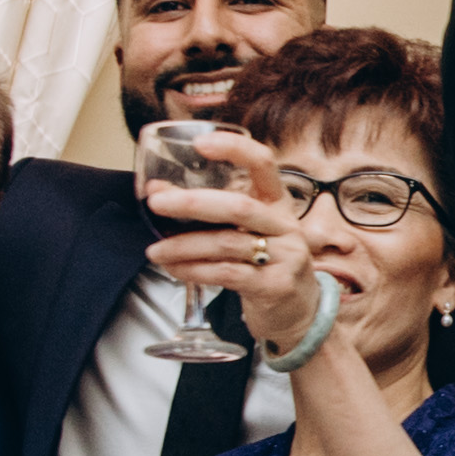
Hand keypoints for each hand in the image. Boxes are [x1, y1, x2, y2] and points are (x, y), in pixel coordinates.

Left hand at [139, 129, 320, 351]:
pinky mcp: (275, 287)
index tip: (199, 143)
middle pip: (239, 206)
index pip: (263, 164)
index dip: (234, 148)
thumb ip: (208, 213)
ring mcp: (285, 257)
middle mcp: (285, 225)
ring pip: (227, 244)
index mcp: (277, 203)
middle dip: (192, 203)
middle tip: (157, 203)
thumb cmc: (265, 264)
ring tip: (155, 251)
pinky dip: (194, 271)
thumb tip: (156, 191)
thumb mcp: (246, 233)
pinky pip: (226, 274)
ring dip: (183, 246)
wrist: (299, 312)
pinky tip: (174, 269)